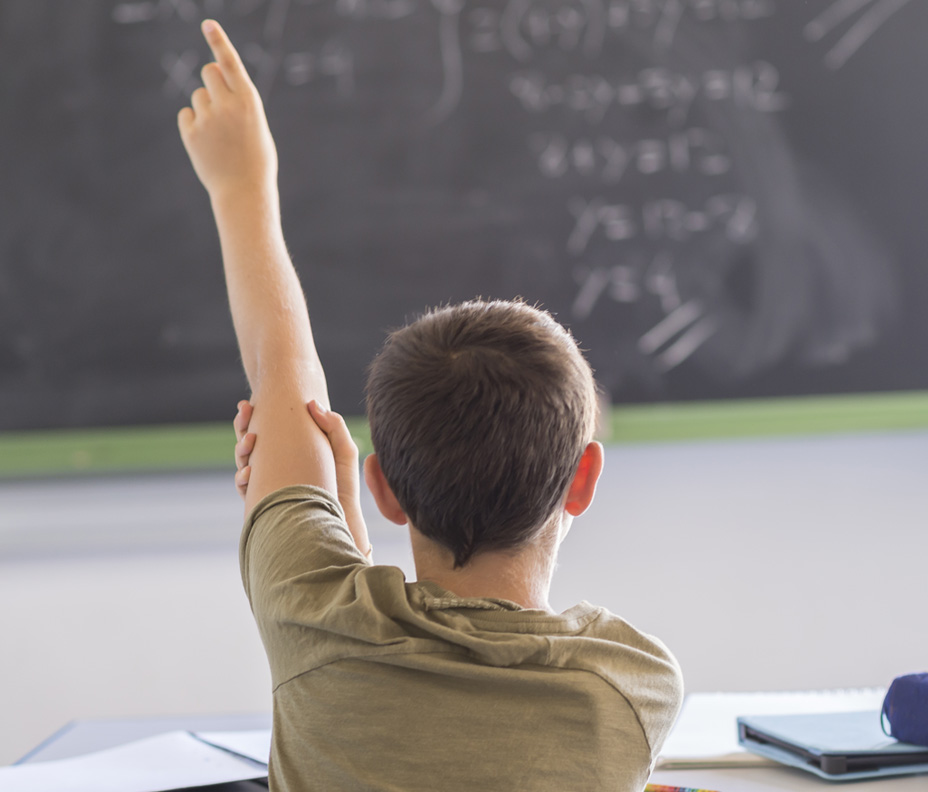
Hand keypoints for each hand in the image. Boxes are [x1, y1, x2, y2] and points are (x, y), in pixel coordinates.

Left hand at [177, 20, 277, 199]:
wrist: (245, 192)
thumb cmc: (256, 160)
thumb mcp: (256, 127)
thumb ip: (238, 104)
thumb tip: (214, 90)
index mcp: (249, 101)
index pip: (230, 62)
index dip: (218, 40)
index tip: (207, 24)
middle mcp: (227, 105)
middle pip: (208, 72)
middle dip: (212, 82)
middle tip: (220, 103)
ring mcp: (208, 118)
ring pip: (197, 96)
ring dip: (205, 108)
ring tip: (219, 135)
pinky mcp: (192, 133)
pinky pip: (186, 115)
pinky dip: (194, 124)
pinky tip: (207, 143)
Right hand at [232, 399, 371, 559]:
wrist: (339, 523)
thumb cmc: (343, 488)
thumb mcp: (343, 452)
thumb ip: (333, 425)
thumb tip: (312, 403)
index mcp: (292, 451)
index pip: (268, 429)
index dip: (255, 415)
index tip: (250, 403)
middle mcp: (276, 466)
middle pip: (250, 441)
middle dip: (242, 425)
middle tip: (245, 410)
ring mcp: (268, 484)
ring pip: (243, 462)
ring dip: (241, 448)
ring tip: (251, 440)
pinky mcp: (264, 502)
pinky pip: (245, 489)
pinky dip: (243, 478)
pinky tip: (250, 472)